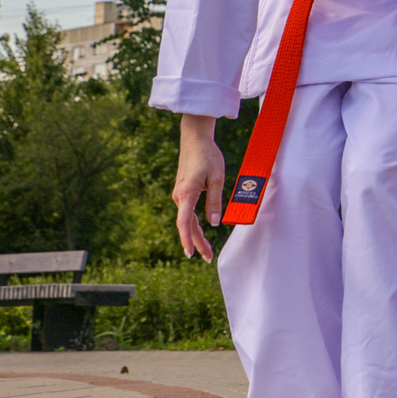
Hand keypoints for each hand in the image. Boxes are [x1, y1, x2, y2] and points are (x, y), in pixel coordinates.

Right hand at [172, 118, 223, 260]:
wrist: (195, 139)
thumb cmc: (208, 156)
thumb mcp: (217, 178)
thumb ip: (215, 201)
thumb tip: (214, 223)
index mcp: (187, 193)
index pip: (185, 222)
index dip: (187, 239)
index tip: (190, 253)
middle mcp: (179, 196)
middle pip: (187, 225)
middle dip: (196, 242)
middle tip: (208, 258)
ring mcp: (179, 195)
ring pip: (187, 220)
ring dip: (195, 235)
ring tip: (206, 251)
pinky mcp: (183, 192)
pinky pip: (187, 212)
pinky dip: (193, 225)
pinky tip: (200, 234)